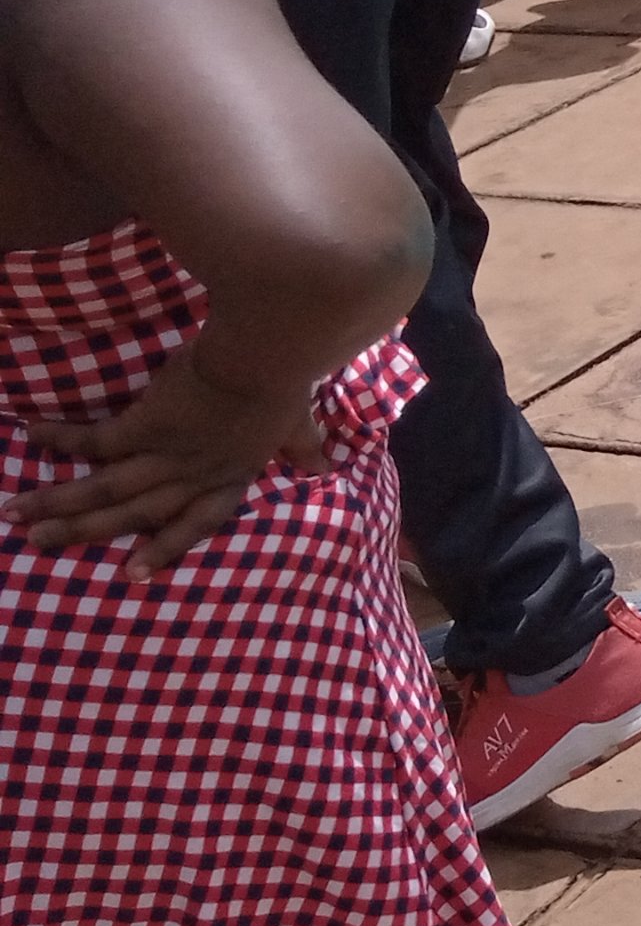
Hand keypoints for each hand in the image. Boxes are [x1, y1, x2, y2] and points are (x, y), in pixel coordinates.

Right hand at [14, 344, 335, 581]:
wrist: (270, 352)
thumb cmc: (286, 377)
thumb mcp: (298, 421)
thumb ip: (303, 445)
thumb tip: (326, 465)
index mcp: (234, 474)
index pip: (199, 521)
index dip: (166, 547)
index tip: (134, 574)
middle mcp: (198, 474)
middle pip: (136, 513)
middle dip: (85, 531)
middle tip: (38, 543)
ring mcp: (170, 455)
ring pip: (106, 489)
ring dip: (59, 503)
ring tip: (17, 516)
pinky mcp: (146, 426)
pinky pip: (96, 442)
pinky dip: (63, 440)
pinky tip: (32, 435)